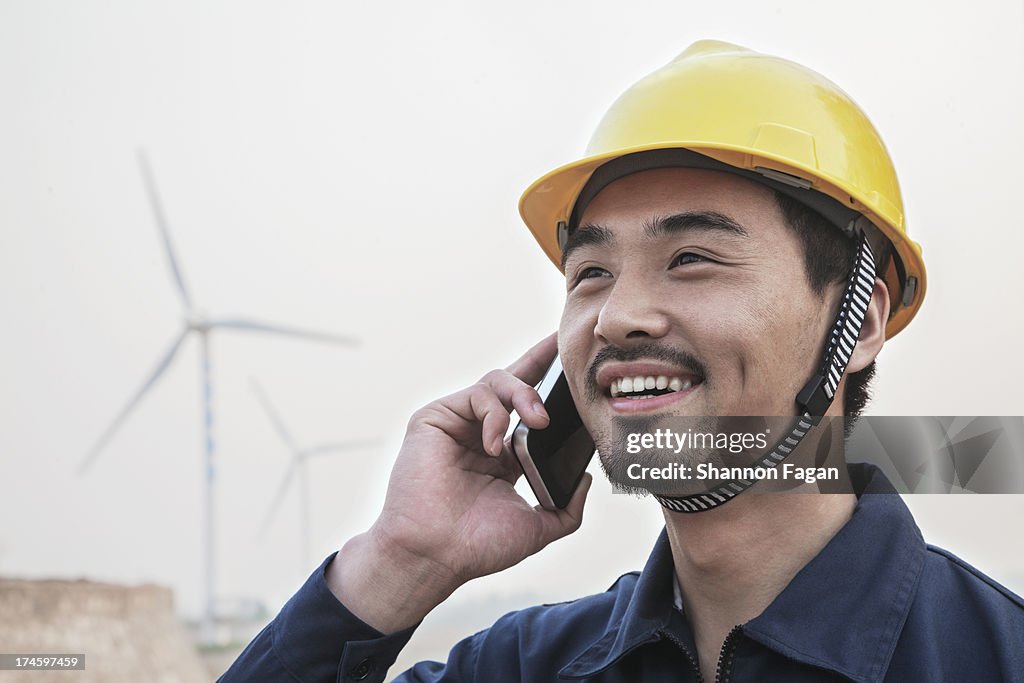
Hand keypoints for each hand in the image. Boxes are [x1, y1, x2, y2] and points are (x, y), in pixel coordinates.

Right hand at [327, 333, 591, 632]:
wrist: (435, 555)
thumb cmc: (476, 546)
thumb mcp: (537, 528)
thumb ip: (567, 507)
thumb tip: (585, 480)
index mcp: (502, 456)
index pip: (529, 410)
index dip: (551, 382)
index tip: (576, 363)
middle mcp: (479, 434)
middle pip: (513, 382)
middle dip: (541, 361)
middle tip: (567, 362)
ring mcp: (457, 424)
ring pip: (497, 382)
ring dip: (525, 394)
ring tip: (539, 420)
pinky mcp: (434, 418)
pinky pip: (474, 395)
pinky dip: (493, 414)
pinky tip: (494, 445)